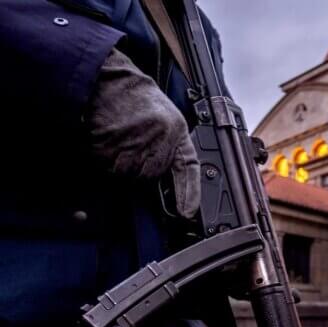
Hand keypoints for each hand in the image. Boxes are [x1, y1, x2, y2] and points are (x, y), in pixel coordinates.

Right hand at [86, 48, 199, 217]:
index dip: (189, 193)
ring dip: (120, 162)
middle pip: (151, 175)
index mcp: (177, 131)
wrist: (107, 79)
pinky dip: (104, 157)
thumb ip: (169, 143)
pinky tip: (107, 136)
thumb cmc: (133, 96)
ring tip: (119, 135)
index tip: (187, 212)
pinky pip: (109, 167)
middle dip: (140, 166)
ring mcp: (138, 144)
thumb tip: (168, 176)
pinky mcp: (115, 148)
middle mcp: (162, 139)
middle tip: (131, 141)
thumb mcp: (163, 116)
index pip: (188, 168)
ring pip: (128, 174)